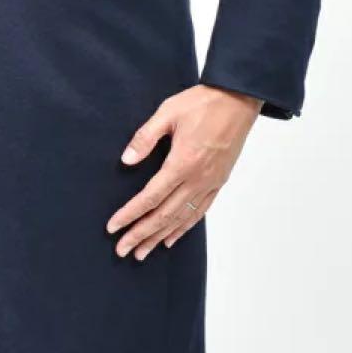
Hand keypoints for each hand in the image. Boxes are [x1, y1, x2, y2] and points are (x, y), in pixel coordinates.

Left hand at [106, 85, 259, 259]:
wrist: (238, 99)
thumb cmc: (202, 103)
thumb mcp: (168, 112)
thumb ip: (145, 137)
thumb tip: (126, 160)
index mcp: (182, 162)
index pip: (151, 197)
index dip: (130, 214)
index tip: (113, 227)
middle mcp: (197, 178)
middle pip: (164, 215)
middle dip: (141, 234)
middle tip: (123, 250)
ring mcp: (210, 182)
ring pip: (181, 218)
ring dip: (160, 236)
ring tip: (143, 252)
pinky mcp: (219, 181)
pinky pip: (199, 211)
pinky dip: (184, 227)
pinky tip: (171, 237)